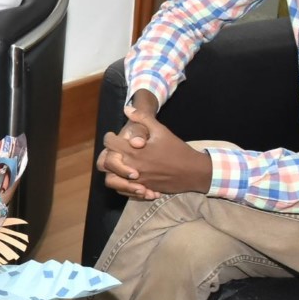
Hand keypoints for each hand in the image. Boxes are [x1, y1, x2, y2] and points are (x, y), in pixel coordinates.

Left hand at [96, 108, 212, 199]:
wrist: (193, 172)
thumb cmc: (177, 150)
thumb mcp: (161, 131)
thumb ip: (143, 118)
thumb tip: (127, 108)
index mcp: (135, 151)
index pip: (110, 144)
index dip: (109, 138)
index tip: (113, 136)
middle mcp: (132, 167)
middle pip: (106, 163)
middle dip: (108, 155)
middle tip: (115, 151)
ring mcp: (137, 180)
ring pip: (112, 180)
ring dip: (113, 172)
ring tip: (119, 163)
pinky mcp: (143, 189)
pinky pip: (124, 191)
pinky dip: (123, 185)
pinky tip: (128, 177)